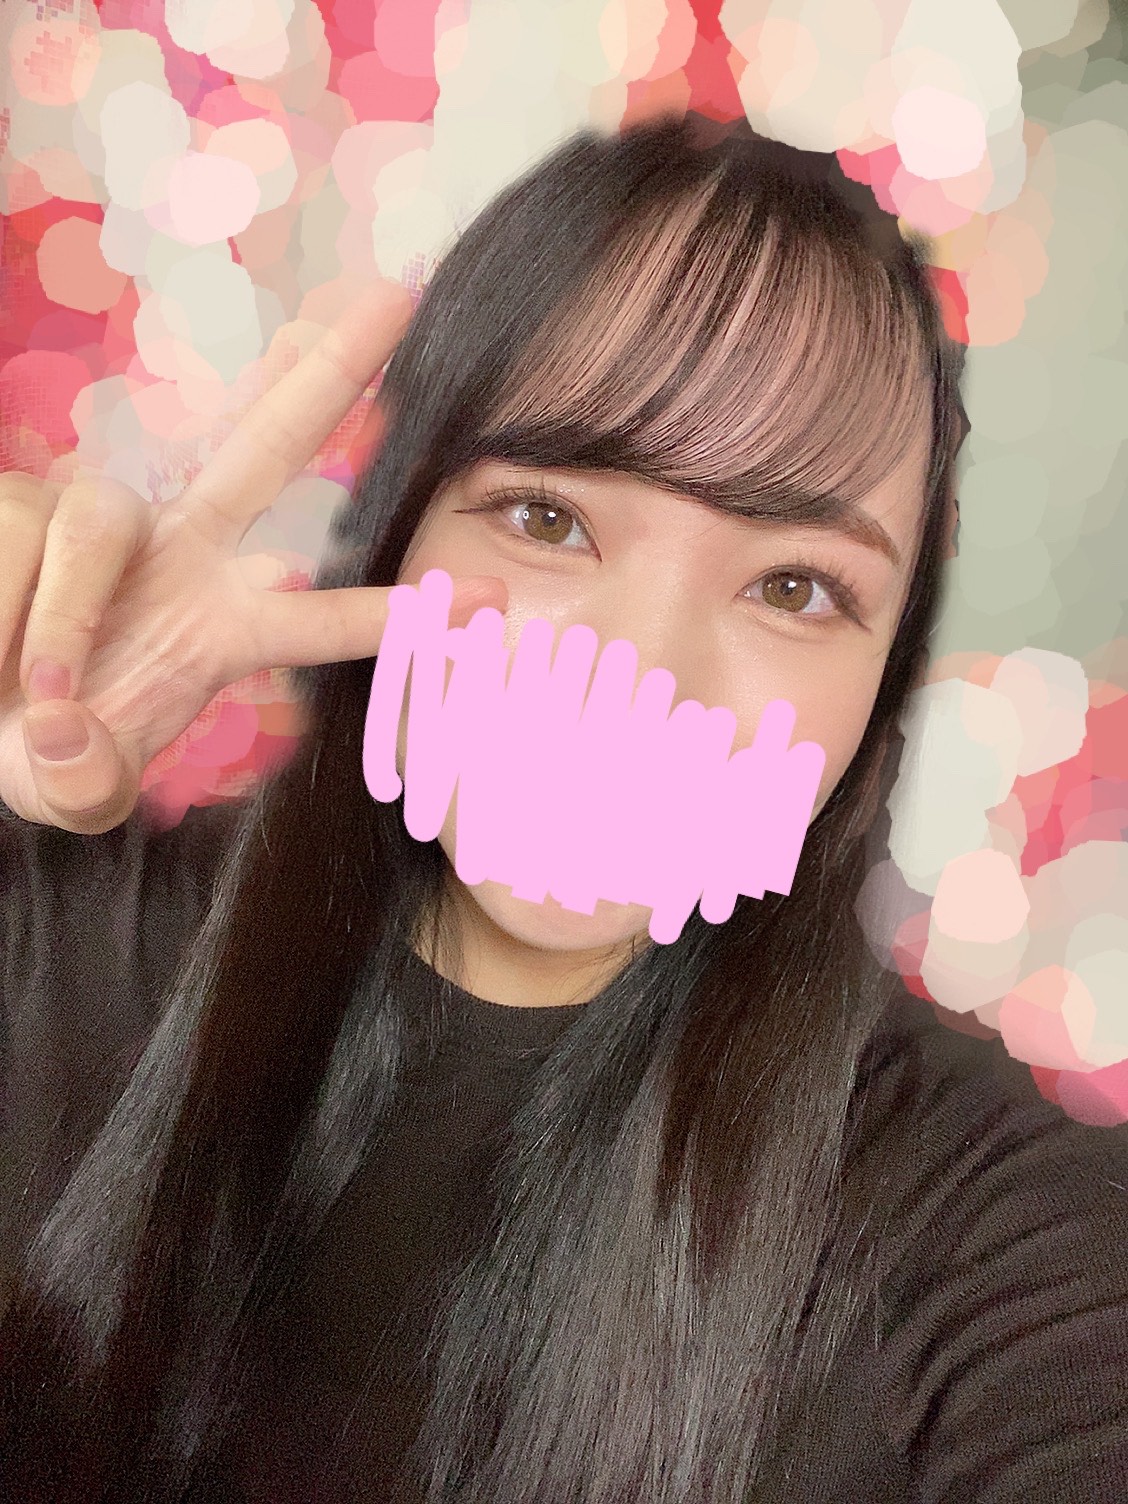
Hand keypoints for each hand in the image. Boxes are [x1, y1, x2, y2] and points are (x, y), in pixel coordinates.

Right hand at [0, 279, 506, 832]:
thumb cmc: (32, 748)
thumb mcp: (70, 786)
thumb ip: (83, 788)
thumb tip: (70, 747)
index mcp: (218, 626)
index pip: (320, 615)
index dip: (397, 613)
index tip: (490, 600)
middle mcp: (177, 554)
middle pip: (265, 446)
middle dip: (330, 375)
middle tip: (397, 298)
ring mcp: (102, 520)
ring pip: (98, 528)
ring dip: (65, 622)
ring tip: (40, 698)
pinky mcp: (23, 503)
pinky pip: (24, 546)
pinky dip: (8, 617)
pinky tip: (2, 662)